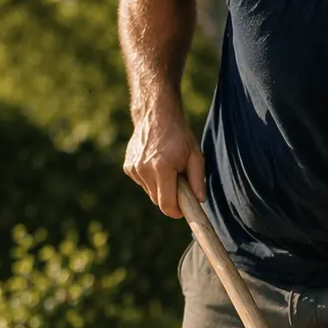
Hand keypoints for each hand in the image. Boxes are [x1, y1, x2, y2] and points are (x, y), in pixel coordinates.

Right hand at [123, 98, 205, 217]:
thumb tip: (200, 201)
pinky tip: (157, 164)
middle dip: (170, 198)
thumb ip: (198, 180)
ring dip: (161, 189)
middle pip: (158, 201)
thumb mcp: (196, 156)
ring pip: (150, 193)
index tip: (183, 210)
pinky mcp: (128, 167)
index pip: (166, 205)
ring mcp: (133, 168)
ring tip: (168, 169)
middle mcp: (144, 170)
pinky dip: (151, 180)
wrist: (156, 115)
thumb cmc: (179, 136)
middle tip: (180, 185)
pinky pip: (143, 184)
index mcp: (162, 168)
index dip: (176, 211)